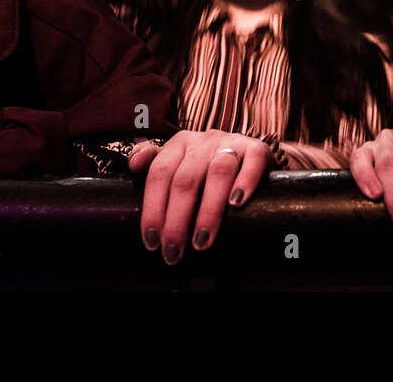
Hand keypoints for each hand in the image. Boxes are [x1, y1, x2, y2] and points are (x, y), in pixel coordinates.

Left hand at [128, 130, 271, 264]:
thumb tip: (133, 164)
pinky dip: (245, 182)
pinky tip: (237, 204)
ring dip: (208, 211)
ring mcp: (232, 143)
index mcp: (180, 143)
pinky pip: (253, 161)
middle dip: (177, 220)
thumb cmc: (207, 166)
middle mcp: (204, 141)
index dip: (153, 209)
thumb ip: (155, 162)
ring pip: (218, 173)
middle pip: (186, 179)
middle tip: (174, 251)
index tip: (152, 241)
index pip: (159, 174)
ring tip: (202, 241)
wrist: (250, 154)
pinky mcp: (258, 148)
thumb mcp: (180, 162)